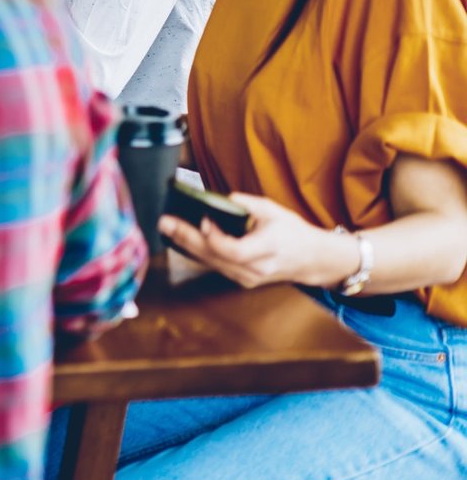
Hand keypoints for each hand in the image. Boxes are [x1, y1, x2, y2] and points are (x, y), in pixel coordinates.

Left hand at [158, 193, 353, 288]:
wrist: (313, 259)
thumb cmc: (294, 232)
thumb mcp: (275, 211)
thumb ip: (248, 204)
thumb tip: (222, 199)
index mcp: (268, 249)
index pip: (235, 251)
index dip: (215, 237)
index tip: (204, 220)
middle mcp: (257, 269)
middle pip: (215, 258)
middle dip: (186, 239)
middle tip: (165, 223)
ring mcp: (249, 278)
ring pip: (212, 264)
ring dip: (187, 246)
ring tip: (168, 229)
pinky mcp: (243, 280)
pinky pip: (216, 266)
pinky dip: (199, 253)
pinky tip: (183, 240)